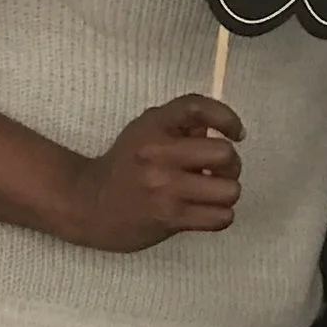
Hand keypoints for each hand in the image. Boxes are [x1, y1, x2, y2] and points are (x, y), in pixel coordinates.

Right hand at [65, 95, 243, 250]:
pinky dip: (220, 215)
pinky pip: (220, 217)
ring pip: (229, 190)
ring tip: (211, 193)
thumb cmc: (125, 165)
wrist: (89, 204)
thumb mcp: (147, 131)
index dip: (227, 117)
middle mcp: (159, 154)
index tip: (237, 133)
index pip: (197, 108)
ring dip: (226, 193)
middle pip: (225, 154)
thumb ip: (182, 126)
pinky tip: (206, 211)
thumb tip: (221, 129)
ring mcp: (165, 188)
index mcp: (155, 126)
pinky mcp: (170, 218)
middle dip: (230, 165)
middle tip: (218, 171)